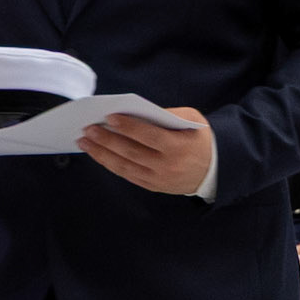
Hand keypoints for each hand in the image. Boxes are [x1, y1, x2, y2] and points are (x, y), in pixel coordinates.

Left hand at [77, 108, 212, 195]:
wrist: (214, 170)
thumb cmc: (198, 138)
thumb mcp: (191, 120)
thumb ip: (166, 115)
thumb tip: (134, 113)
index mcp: (178, 147)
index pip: (148, 136)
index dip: (128, 127)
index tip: (109, 117)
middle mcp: (167, 166)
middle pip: (131, 152)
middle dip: (107, 140)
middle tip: (88, 129)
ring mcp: (158, 179)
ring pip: (125, 166)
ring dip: (102, 154)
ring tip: (85, 142)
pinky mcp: (152, 186)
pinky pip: (127, 175)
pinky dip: (110, 164)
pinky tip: (98, 154)